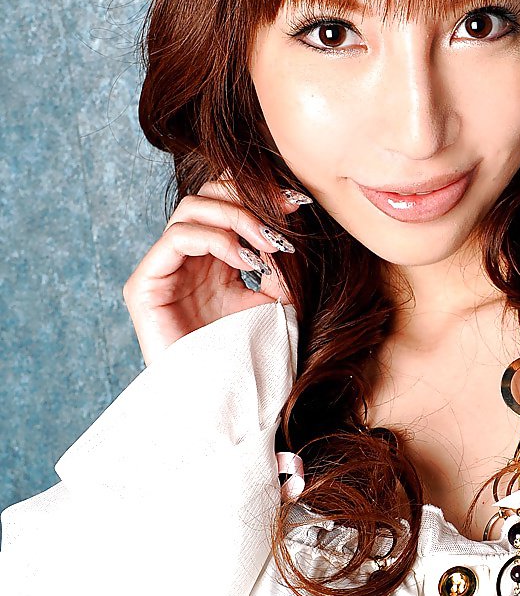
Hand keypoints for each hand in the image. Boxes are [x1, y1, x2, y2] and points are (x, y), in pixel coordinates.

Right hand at [122, 174, 307, 365]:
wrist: (222, 401)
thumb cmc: (247, 359)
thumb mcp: (274, 304)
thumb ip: (278, 267)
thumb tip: (287, 231)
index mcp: (215, 259)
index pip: (227, 202)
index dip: (260, 193)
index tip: (299, 203)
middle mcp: (187, 259)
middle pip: (208, 194)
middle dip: (249, 197)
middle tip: (284, 217)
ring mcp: (163, 269)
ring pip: (192, 208)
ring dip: (237, 218)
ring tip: (268, 246)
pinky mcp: (145, 285)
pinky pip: (177, 238)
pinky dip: (217, 240)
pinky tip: (245, 262)